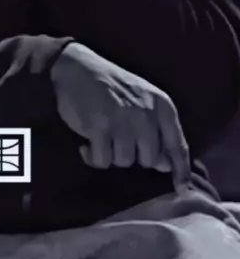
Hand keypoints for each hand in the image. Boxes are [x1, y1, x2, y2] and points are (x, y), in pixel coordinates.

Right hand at [51, 43, 190, 191]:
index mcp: (162, 106)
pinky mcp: (99, 127)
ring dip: (111, 154)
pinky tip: (87, 142)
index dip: (180, 171)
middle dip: (133, 155)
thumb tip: (165, 165)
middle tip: (118, 139)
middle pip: (148, 160)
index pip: (177, 145)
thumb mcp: (142, 101)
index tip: (181, 189)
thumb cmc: (112, 87)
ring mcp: (123, 121)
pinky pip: (101, 161)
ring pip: (124, 161)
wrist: (77, 68)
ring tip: (102, 136)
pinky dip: (92, 156)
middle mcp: (146, 113)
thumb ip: (157, 131)